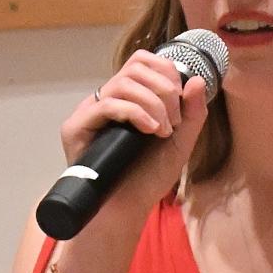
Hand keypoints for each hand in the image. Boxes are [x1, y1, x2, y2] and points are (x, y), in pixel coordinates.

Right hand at [58, 49, 211, 234]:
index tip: (181, 102)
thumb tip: (197, 79)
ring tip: (162, 131)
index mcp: (128, 98)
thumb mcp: (179, 144)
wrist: (125, 210)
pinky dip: (134, 112)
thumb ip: (192, 113)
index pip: (143, 61)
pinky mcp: (76, 128)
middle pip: (134, 66)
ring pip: (122, 82)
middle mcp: (107, 100)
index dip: (167, 71)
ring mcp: (90, 112)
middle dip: (164, 89)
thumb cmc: (147, 179)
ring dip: (152, 103)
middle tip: (174, 121)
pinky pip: (106, 104)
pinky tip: (149, 130)